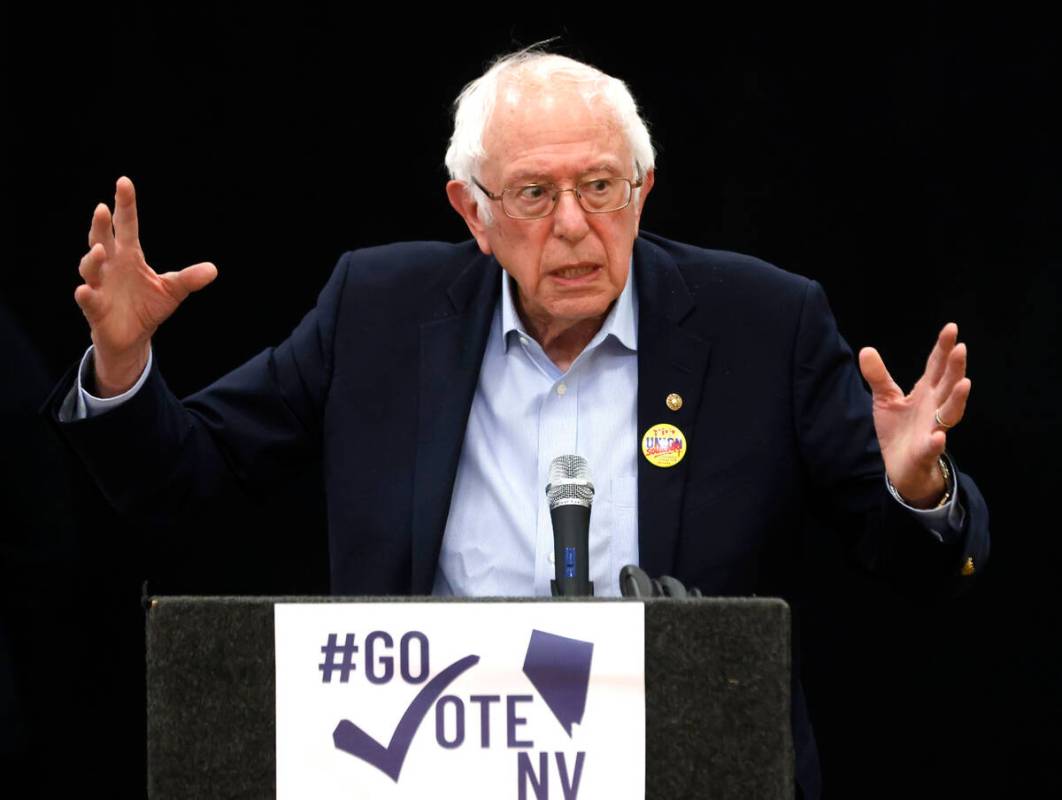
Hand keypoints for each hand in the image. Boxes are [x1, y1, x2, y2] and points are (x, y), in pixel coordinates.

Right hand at [75, 176, 216, 395]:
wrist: (133, 336)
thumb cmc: (148, 306)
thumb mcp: (172, 291)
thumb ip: (189, 279)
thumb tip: (213, 270)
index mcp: (129, 256)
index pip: (126, 226)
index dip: (125, 205)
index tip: (124, 182)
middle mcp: (111, 266)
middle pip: (102, 239)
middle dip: (100, 225)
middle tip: (101, 208)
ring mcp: (99, 285)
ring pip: (90, 267)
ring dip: (93, 259)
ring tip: (101, 249)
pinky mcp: (94, 308)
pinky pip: (87, 299)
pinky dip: (85, 294)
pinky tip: (84, 290)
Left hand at [858, 323, 970, 507]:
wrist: (901, 466)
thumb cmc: (899, 430)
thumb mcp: (885, 399)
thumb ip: (878, 376)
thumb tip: (866, 349)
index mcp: (926, 392)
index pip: (936, 366)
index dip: (943, 348)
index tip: (951, 328)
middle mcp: (935, 407)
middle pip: (948, 384)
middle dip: (955, 367)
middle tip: (961, 348)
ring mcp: (933, 428)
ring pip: (950, 412)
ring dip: (958, 398)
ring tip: (965, 383)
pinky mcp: (926, 451)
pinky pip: (932, 447)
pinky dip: (936, 442)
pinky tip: (938, 437)